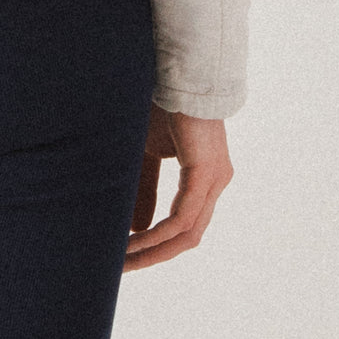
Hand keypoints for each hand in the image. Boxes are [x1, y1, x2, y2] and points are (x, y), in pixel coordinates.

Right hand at [123, 102, 233, 270]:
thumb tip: (137, 227)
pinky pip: (184, 217)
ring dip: (155, 249)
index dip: (157, 243)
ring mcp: (215, 179)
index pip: (183, 223)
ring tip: (124, 259)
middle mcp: (216, 181)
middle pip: (188, 236)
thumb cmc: (161, 103)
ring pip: (188, 232)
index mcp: (205, 175)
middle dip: (154, 255)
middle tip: (123, 267)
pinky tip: (136, 240)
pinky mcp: (206, 172)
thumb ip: (144, 188)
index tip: (127, 255)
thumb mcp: (146, 152)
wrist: (174, 70)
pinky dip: (159, 232)